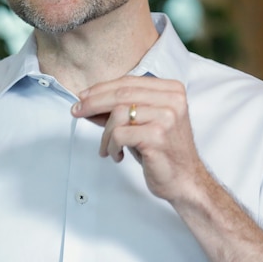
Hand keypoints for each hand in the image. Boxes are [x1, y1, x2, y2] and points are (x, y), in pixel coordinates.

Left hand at [71, 75, 207, 201]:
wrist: (185, 180)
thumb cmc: (161, 150)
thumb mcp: (142, 123)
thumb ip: (119, 109)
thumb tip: (86, 102)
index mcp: (171, 90)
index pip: (128, 81)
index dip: (101, 88)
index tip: (82, 97)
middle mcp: (172, 100)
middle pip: (121, 94)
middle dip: (93, 103)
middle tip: (77, 111)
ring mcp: (167, 117)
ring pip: (118, 114)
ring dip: (105, 134)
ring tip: (108, 147)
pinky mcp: (157, 136)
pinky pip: (120, 134)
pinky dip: (111, 146)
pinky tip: (116, 155)